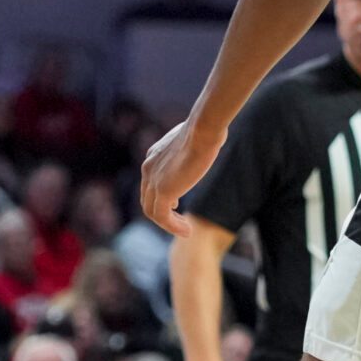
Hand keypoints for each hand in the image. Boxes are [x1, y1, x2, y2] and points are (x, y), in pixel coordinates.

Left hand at [138, 119, 223, 236]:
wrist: (203, 129)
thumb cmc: (206, 129)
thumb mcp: (196, 138)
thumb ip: (195, 146)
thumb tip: (212, 142)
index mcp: (154, 156)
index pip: (150, 183)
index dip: (161, 196)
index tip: (176, 204)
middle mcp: (148, 168)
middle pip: (148, 199)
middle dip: (162, 214)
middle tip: (179, 223)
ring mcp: (153, 180)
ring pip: (152, 211)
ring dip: (168, 224)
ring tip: (185, 231)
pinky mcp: (162, 191)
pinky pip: (162, 217)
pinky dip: (172, 227)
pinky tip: (186, 231)